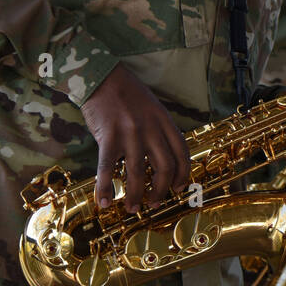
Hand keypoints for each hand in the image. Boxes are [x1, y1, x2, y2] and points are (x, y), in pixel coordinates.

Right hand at [81, 64, 189, 212]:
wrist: (102, 77)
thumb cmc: (128, 94)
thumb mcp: (153, 108)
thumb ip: (160, 130)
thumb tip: (163, 157)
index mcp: (165, 122)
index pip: (182, 153)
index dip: (183, 174)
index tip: (179, 188)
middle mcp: (152, 129)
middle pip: (165, 167)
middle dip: (161, 191)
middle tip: (155, 204)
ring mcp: (131, 133)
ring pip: (138, 173)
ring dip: (135, 195)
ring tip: (132, 208)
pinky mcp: (108, 136)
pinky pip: (108, 168)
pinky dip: (105, 188)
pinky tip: (104, 202)